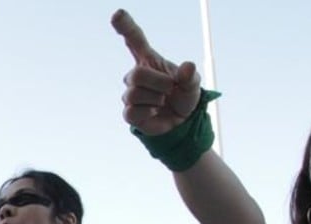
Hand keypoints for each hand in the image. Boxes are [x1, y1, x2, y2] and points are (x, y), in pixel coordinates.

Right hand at [111, 10, 201, 135]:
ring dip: (156, 99)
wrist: (181, 122)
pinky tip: (154, 112)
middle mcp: (136, 75)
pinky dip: (149, 113)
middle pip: (136, 74)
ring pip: (135, 94)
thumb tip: (187, 68)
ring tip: (163, 102)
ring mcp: (130, 94)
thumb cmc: (183, 96)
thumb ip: (190, 76)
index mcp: (149, 60)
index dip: (125, 26)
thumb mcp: (193, 84)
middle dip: (158, 84)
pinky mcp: (129, 113)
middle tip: (170, 90)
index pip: (134, 39)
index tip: (117, 15)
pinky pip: (132, 111)